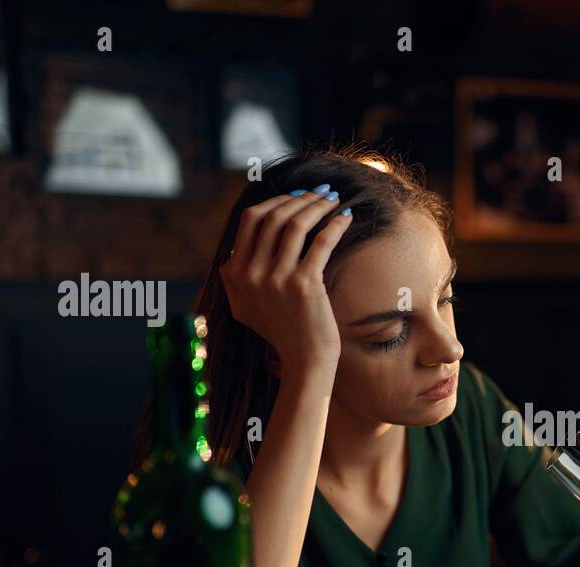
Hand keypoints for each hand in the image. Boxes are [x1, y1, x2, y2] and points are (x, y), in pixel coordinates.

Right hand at [219, 187, 352, 377]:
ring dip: (317, 206)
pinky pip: (321, 241)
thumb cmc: (283, 331)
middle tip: (319, 193)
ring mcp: (276, 279)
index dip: (275, 201)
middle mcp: (250, 274)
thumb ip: (238, 276)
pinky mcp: (304, 284)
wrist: (304, 361)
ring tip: (333, 200)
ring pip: (296, 224)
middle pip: (274, 217)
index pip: (250, 220)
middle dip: (299, 198)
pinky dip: (335, 224)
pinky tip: (345, 217)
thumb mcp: (247, 305)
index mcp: (233, 274)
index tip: (296, 196)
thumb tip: (241, 245)